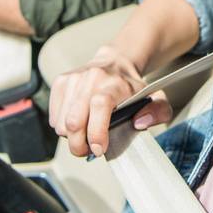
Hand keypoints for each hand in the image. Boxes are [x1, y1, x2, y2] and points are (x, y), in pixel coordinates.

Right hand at [48, 46, 172, 157]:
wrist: (115, 63)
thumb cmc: (131, 87)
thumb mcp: (156, 98)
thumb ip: (158, 112)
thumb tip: (140, 122)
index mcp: (115, 83)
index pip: (100, 106)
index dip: (96, 132)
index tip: (99, 149)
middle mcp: (92, 78)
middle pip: (74, 121)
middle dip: (80, 145)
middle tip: (90, 149)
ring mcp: (73, 79)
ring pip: (61, 123)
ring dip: (71, 137)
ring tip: (85, 134)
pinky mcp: (60, 82)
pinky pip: (54, 117)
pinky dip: (63, 126)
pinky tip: (78, 121)